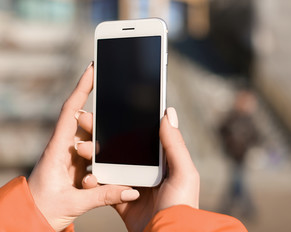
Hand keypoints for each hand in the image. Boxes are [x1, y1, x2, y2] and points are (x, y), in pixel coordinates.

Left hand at [28, 63, 138, 231]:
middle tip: (111, 125)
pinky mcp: (77, 165)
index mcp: (57, 150)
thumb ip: (104, 196)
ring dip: (103, 144)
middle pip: (85, 123)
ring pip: (92, 139)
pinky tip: (110, 165)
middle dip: (99, 122)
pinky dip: (104, 156)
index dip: (81, 88)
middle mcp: (64, 148)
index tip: (92, 69)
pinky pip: (94, 154)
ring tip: (109, 154)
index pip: (70, 112)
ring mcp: (71, 156)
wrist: (32, 219)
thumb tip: (131, 190)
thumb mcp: (74, 203)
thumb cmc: (44, 209)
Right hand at [80, 107, 199, 231]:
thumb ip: (175, 144)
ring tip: (81, 149)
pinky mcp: (121, 200)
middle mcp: (146, 169)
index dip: (123, 122)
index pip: (140, 135)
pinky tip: (87, 176)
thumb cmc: (181, 206)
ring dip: (93, 155)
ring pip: (108, 164)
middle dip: (101, 134)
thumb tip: (168, 112)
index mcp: (161, 160)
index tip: (105, 110)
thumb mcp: (184, 172)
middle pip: (120, 147)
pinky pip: (103, 187)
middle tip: (85, 122)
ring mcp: (132, 184)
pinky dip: (92, 182)